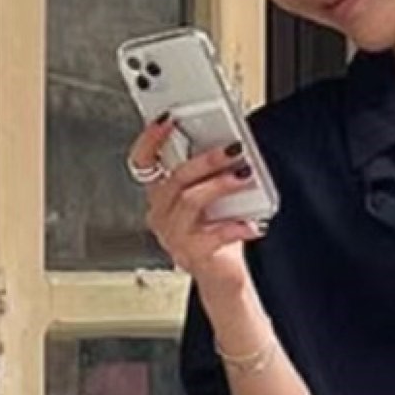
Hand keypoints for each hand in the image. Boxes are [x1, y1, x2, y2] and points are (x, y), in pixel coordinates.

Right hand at [136, 124, 263, 292]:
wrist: (222, 276)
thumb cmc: (216, 233)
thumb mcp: (210, 197)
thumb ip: (209, 172)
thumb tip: (227, 141)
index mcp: (160, 195)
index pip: (142, 161)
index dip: (150, 138)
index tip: (167, 118)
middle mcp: (161, 214)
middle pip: (174, 179)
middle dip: (204, 160)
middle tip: (231, 148)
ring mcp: (174, 236)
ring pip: (190, 201)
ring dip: (220, 185)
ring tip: (244, 176)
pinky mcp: (193, 255)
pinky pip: (213, 235)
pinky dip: (235, 226)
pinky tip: (252, 223)